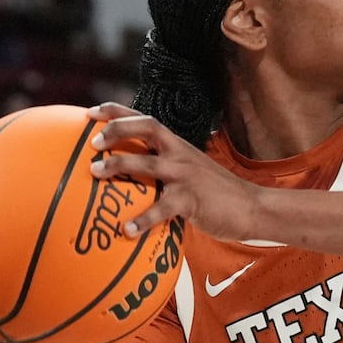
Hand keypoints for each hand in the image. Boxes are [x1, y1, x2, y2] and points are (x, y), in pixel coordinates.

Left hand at [86, 103, 263, 242]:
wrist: (251, 206)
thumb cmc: (214, 191)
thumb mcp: (190, 170)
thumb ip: (165, 166)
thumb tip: (132, 174)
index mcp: (178, 145)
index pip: (145, 119)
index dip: (117, 112)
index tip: (91, 112)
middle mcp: (180, 153)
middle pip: (146, 128)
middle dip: (117, 130)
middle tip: (93, 142)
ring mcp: (186, 175)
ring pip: (148, 164)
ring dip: (119, 165)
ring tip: (96, 173)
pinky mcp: (191, 200)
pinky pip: (162, 209)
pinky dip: (142, 220)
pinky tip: (126, 230)